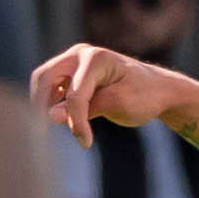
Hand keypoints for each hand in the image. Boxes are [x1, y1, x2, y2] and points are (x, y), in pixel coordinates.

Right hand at [28, 43, 198, 144]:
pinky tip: (65, 118)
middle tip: (44, 134)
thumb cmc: (143, 96)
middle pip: (44, 77)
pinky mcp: (72, 72)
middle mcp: (81, 54)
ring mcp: (74, 61)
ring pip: (44, 81)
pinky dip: (51, 102)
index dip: (76, 121)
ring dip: (44, 103)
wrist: (157, 90)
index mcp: (96, 58)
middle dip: (41, 106)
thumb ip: (86, 109)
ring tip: (60, 126)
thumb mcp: (120, 105)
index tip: (85, 143)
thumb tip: (50, 115)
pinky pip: (51, 86)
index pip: (75, 94)